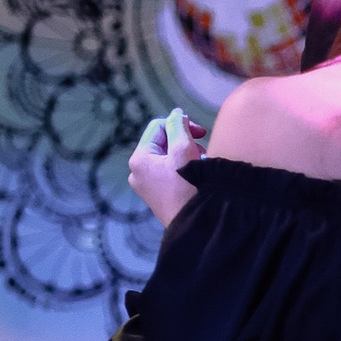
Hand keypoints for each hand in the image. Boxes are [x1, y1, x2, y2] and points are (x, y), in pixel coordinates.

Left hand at [129, 106, 205, 228]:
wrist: (195, 227)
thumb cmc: (188, 187)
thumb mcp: (183, 149)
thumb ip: (178, 126)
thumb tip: (176, 113)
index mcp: (139, 159)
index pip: (158, 126)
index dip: (180, 124)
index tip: (201, 132)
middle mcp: (138, 172)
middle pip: (163, 142)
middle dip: (185, 142)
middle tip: (202, 150)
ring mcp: (147, 187)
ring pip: (168, 158)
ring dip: (187, 156)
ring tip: (202, 165)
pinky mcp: (158, 197)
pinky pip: (170, 174)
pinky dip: (185, 170)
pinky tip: (198, 177)